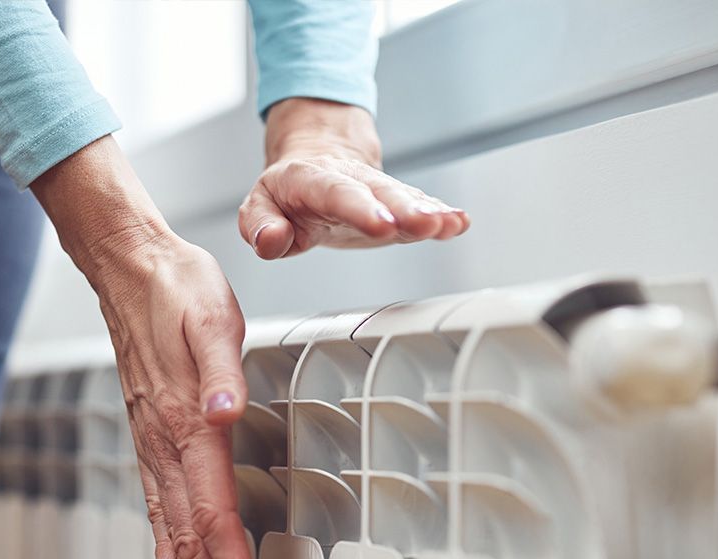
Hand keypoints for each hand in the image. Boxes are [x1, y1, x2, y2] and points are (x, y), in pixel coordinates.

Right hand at [32, 137, 256, 558]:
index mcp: (184, 424)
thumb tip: (225, 412)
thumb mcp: (210, 315)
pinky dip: (165, 547)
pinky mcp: (148, 437)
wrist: (126, 265)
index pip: (211, 513)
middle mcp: (162, 444)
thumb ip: (220, 368)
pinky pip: (156, 506)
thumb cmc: (176, 287)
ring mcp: (150, 445)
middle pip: (189, 540)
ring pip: (171, 531)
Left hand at [239, 97, 469, 258]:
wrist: (317, 158)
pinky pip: (419, 207)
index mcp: (311, 180)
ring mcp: (376, 191)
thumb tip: (273, 240)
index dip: (360, 209)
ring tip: (450, 224)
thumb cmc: (287, 191)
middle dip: (404, 209)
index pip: (335, 193)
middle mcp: (350, 180)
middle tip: (426, 224)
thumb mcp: (258, 205)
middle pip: (379, 193)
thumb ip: (260, 225)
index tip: (382, 226)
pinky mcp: (395, 206)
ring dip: (429, 212)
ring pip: (404, 197)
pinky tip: (459, 223)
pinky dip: (440, 215)